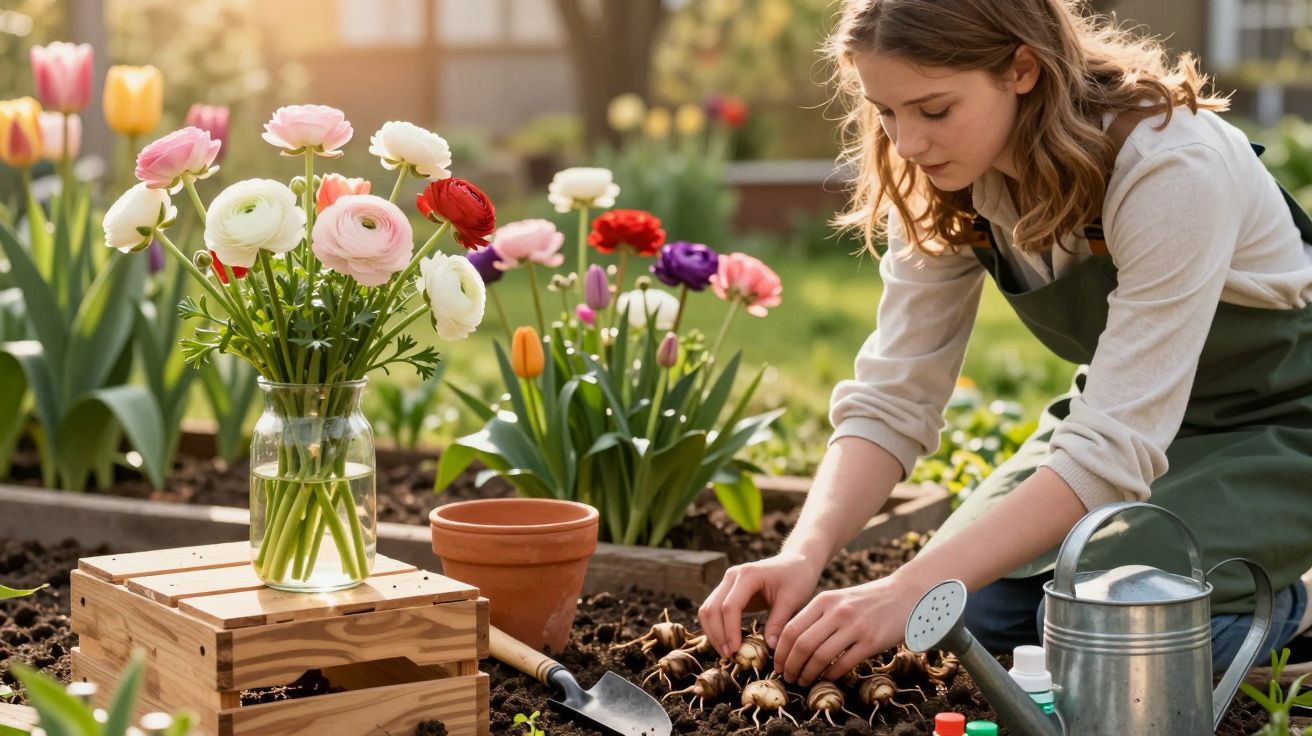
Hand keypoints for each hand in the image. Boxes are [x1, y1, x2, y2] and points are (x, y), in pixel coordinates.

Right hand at [697, 552, 824, 660]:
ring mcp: (727, 582)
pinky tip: (726, 642)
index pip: (730, 606)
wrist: (796, 562)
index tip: (736, 651)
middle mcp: (732, 576)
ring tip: (726, 653)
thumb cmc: (797, 578)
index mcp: (748, 575)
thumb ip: (778, 622)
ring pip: (707, 610)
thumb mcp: (792, 600)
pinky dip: (715, 627)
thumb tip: (769, 647)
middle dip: (717, 634)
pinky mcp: (728, 590)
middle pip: (712, 608)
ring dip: (713, 632)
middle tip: (728, 656)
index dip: (730, 630)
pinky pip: (713, 610)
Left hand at [774, 572, 919, 686]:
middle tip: (788, 678)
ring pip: (820, 656)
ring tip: (804, 681)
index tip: (778, 665)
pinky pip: (843, 664)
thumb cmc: (867, 600)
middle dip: (791, 666)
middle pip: (802, 644)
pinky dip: (831, 675)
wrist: (904, 594)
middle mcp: (837, 612)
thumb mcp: (838, 599)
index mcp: (824, 600)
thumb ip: (817, 616)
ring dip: (808, 674)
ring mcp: (855, 627)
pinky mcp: (871, 642)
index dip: (781, 652)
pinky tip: (827, 678)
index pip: (791, 629)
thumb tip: (792, 643)